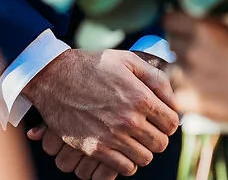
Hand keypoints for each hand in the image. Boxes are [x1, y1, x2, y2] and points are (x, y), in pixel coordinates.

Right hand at [22, 48, 178, 176]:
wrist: (55, 77)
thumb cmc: (92, 66)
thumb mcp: (127, 60)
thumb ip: (156, 78)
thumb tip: (173, 101)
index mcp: (140, 97)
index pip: (171, 123)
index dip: (168, 121)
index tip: (159, 118)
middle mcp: (129, 119)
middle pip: (160, 143)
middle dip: (157, 136)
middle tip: (146, 129)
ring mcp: (112, 136)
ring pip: (145, 158)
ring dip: (142, 149)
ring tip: (133, 138)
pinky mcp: (96, 148)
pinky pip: (125, 168)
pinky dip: (126, 161)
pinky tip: (121, 148)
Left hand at [164, 12, 227, 130]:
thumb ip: (220, 29)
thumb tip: (209, 26)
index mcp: (204, 29)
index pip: (170, 21)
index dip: (176, 24)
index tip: (181, 28)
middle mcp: (192, 51)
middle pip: (172, 44)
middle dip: (182, 47)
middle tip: (198, 54)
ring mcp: (190, 78)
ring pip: (173, 70)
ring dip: (184, 71)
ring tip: (202, 77)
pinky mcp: (193, 103)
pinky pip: (177, 94)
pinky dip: (184, 94)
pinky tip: (199, 95)